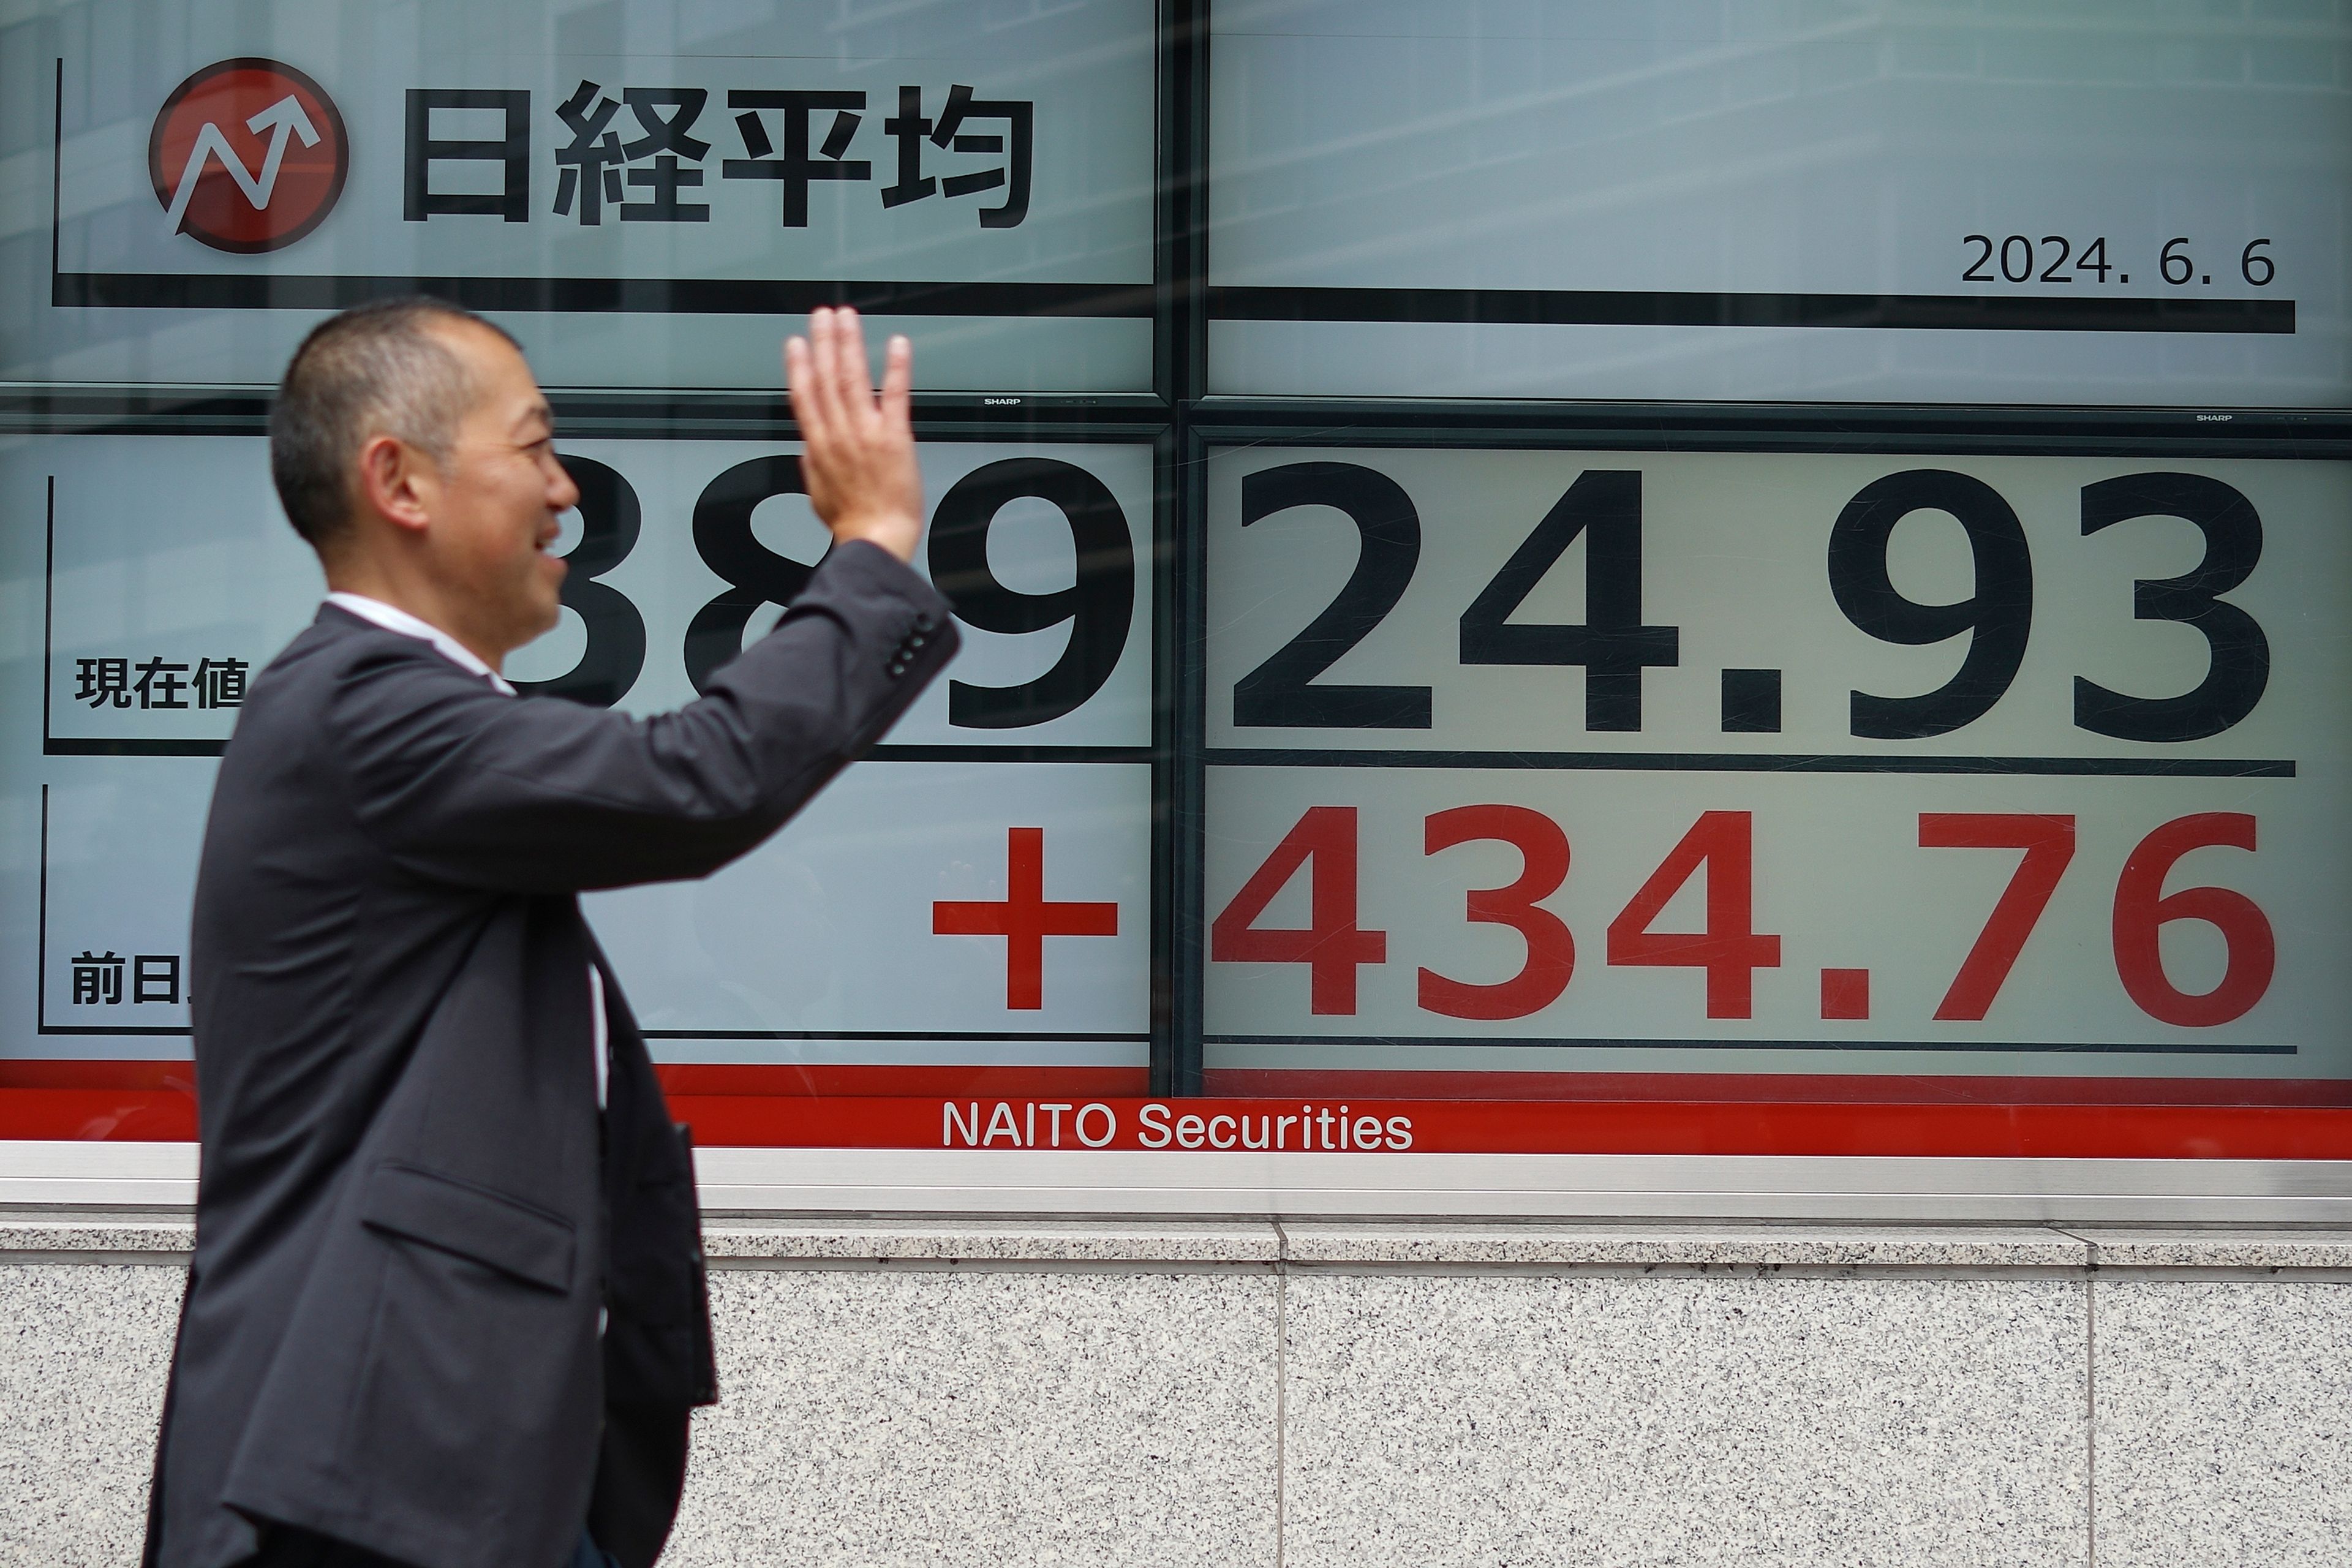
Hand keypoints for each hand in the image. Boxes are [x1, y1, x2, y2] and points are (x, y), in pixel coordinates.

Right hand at [785, 307, 921, 562]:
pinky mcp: (895, 437)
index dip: (798, 366)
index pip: (804, 396)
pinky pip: (895, 395)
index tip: (796, 343)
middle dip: (823, 342)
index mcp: (818, 446)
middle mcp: (839, 434)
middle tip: (822, 315)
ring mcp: (866, 433)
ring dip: (849, 344)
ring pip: (853, 379)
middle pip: (826, 378)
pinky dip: (896, 367)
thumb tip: (807, 448)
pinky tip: (897, 344)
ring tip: (847, 318)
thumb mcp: (817, 493)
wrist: (876, 539)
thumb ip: (811, 464)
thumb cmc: (851, 521)